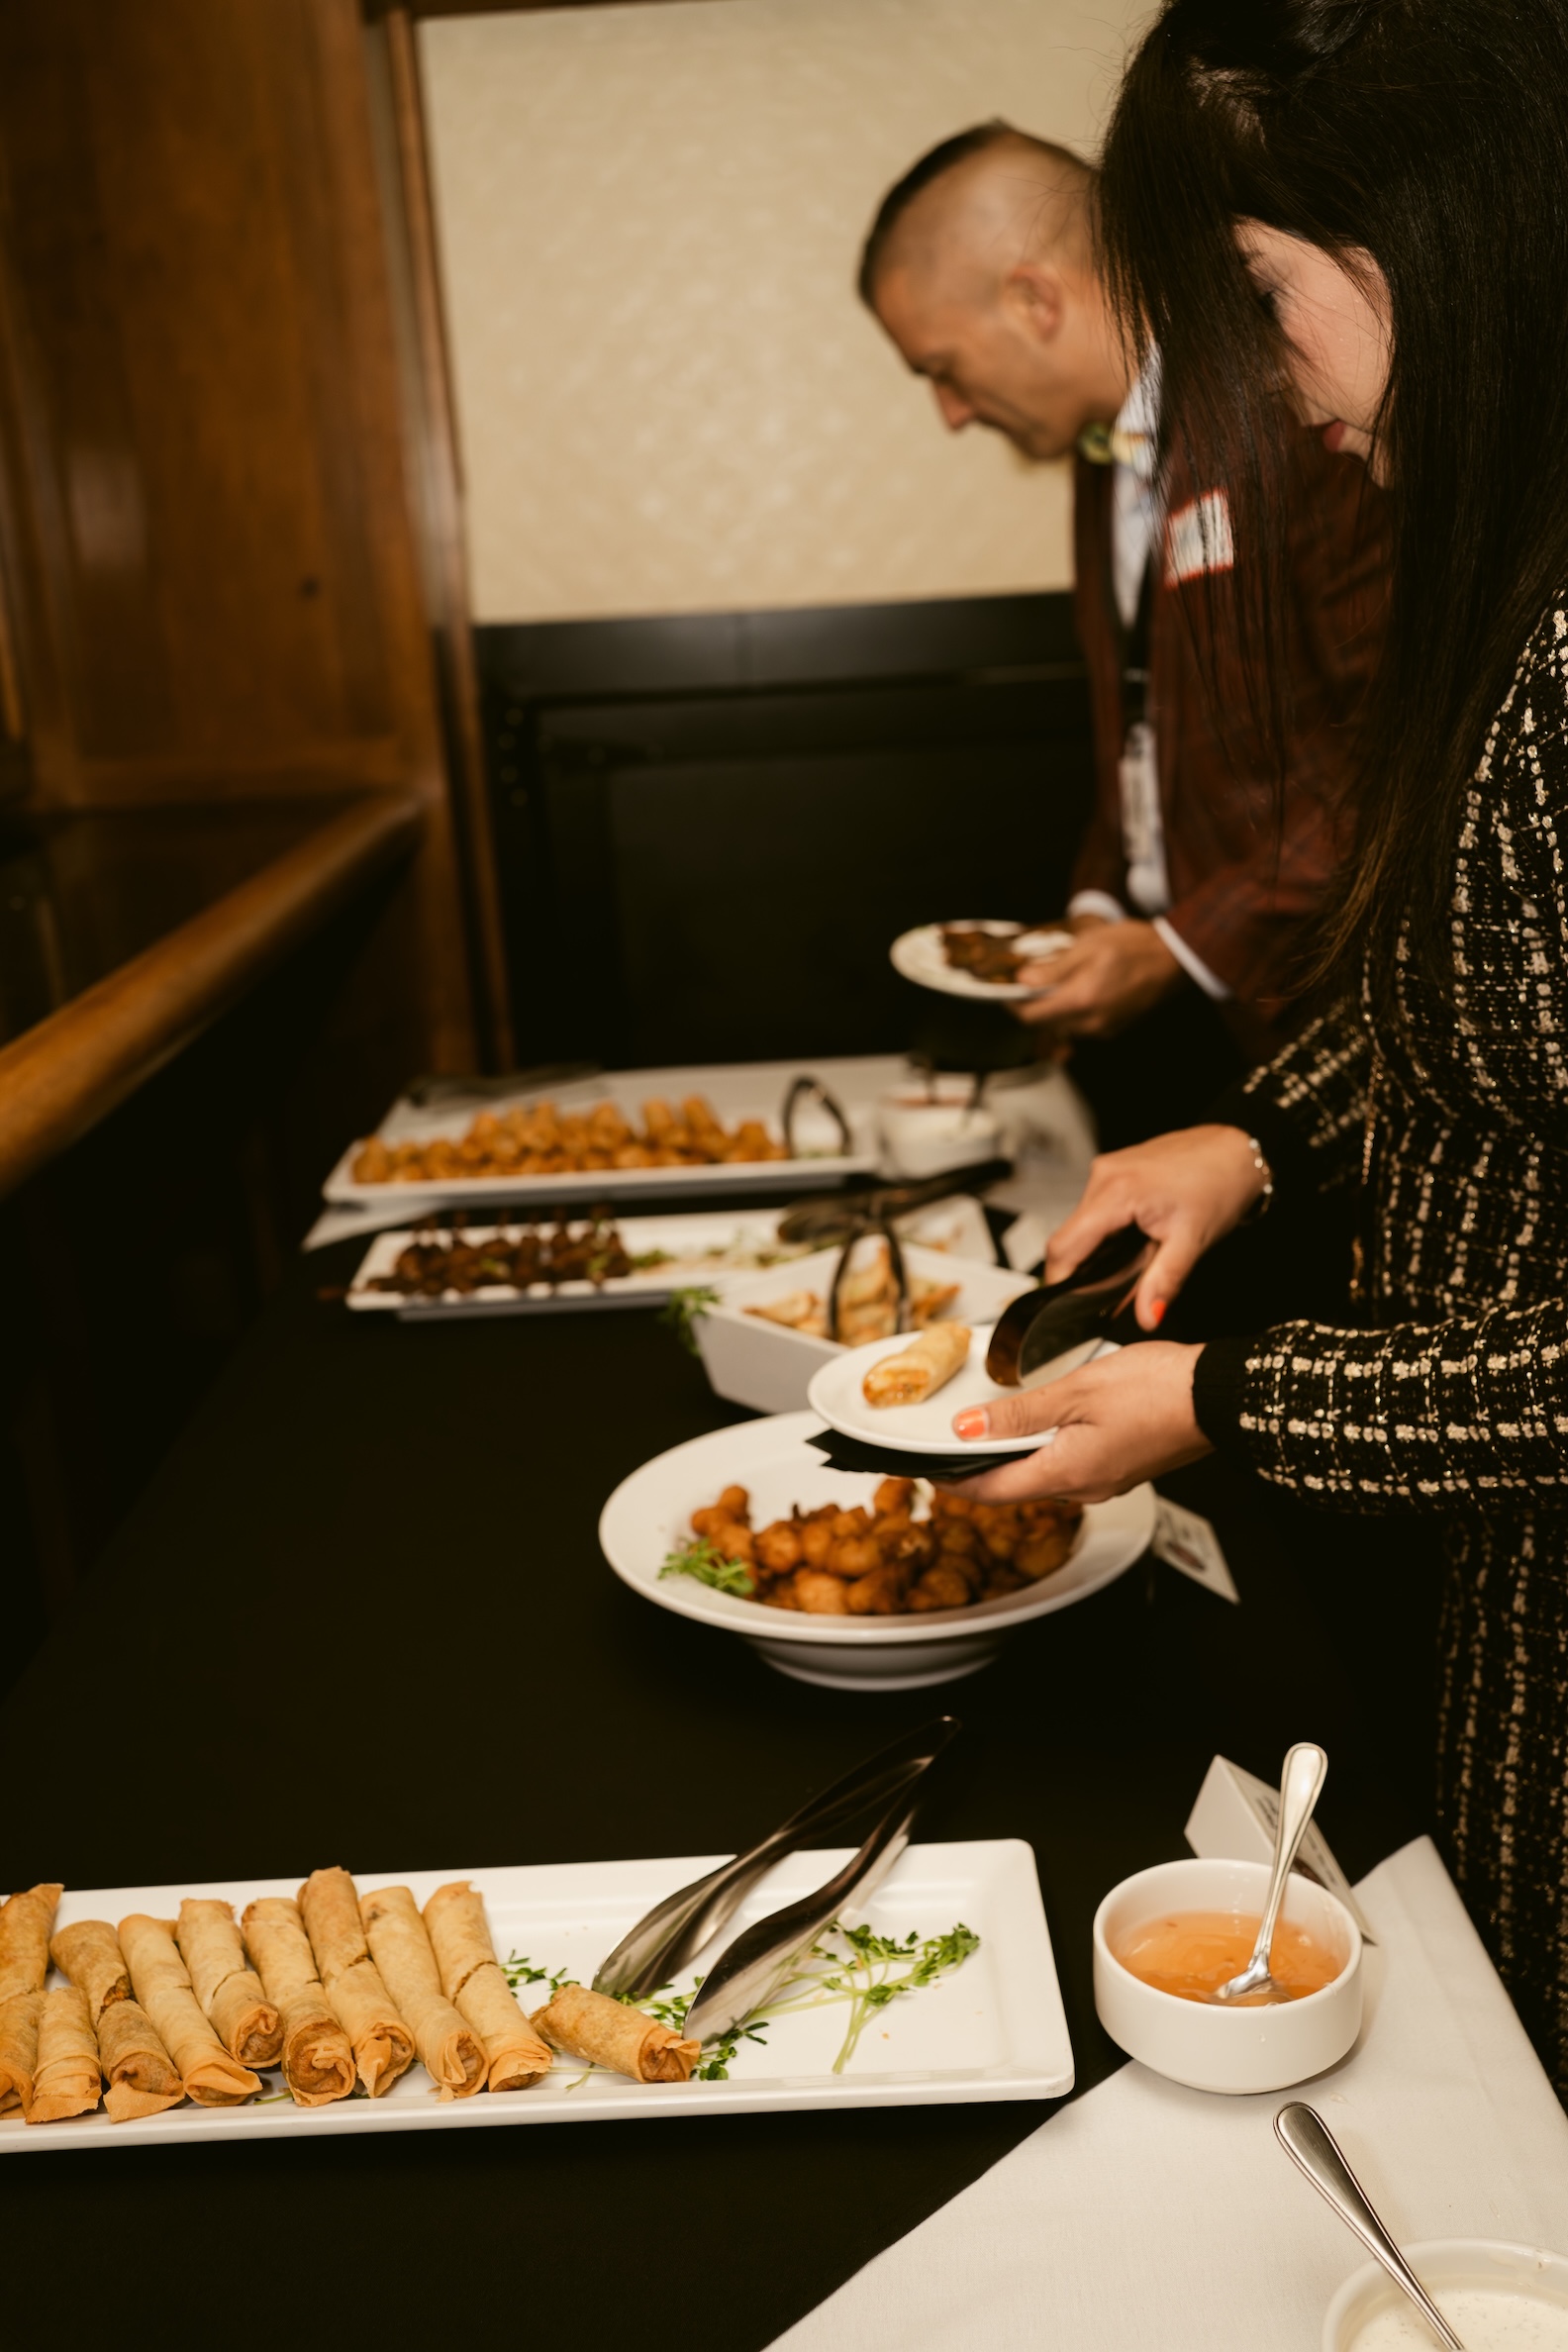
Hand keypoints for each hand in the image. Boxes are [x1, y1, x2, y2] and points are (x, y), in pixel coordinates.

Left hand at [945, 1343, 1210, 1503]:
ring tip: (986, 1433)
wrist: (1217, 1395)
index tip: (926, 1470)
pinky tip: (1040, 1426)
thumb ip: (1018, 1413)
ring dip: (1011, 1459)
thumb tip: (967, 1429)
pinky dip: (1043, 1451)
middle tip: (948, 1448)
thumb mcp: (1075, 1392)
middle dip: (978, 1470)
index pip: (991, 1491)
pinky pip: (1069, 1466)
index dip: (952, 1481)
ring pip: (1042, 1476)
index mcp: (1065, 1474)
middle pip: (1014, 1487)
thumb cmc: (1157, 1390)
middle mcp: (1084, 1488)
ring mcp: (1105, 1480)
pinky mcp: (1122, 1467)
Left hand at [1013, 917, 1180, 1039]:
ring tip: (1056, 979)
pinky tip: (1078, 987)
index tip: (1006, 988)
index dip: (1013, 1003)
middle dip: (1031, 1004)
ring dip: (1052, 1007)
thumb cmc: (1134, 945)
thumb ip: (1052, 968)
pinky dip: (1071, 1010)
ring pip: (1062, 1025)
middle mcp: (1091, 1023)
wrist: (1175, 959)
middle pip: (1044, 1024)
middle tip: (1029, 979)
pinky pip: (1081, 1025)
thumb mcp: (1087, 946)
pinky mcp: (1114, 1029)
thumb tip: (1023, 980)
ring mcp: (1104, 1029)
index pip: (1031, 1016)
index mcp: (1081, 1001)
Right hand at [1046, 1123, 1267, 1329]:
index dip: (1061, 1281)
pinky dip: (1109, 1234)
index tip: (1070, 1308)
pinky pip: (1096, 1212)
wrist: (1238, 1150)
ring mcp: (1106, 1172)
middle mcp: (1102, 1177)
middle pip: (1070, 1238)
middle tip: (1119, 1289)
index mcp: (1115, 1192)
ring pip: (1083, 1226)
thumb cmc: (1220, 1185)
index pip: (1064, 1246)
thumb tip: (1145, 1318)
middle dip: (1086, 1270)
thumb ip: (1162, 1283)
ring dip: (1099, 1252)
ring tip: (1136, 1260)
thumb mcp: (1191, 1242)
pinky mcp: (1113, 1172)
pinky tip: (1136, 1241)